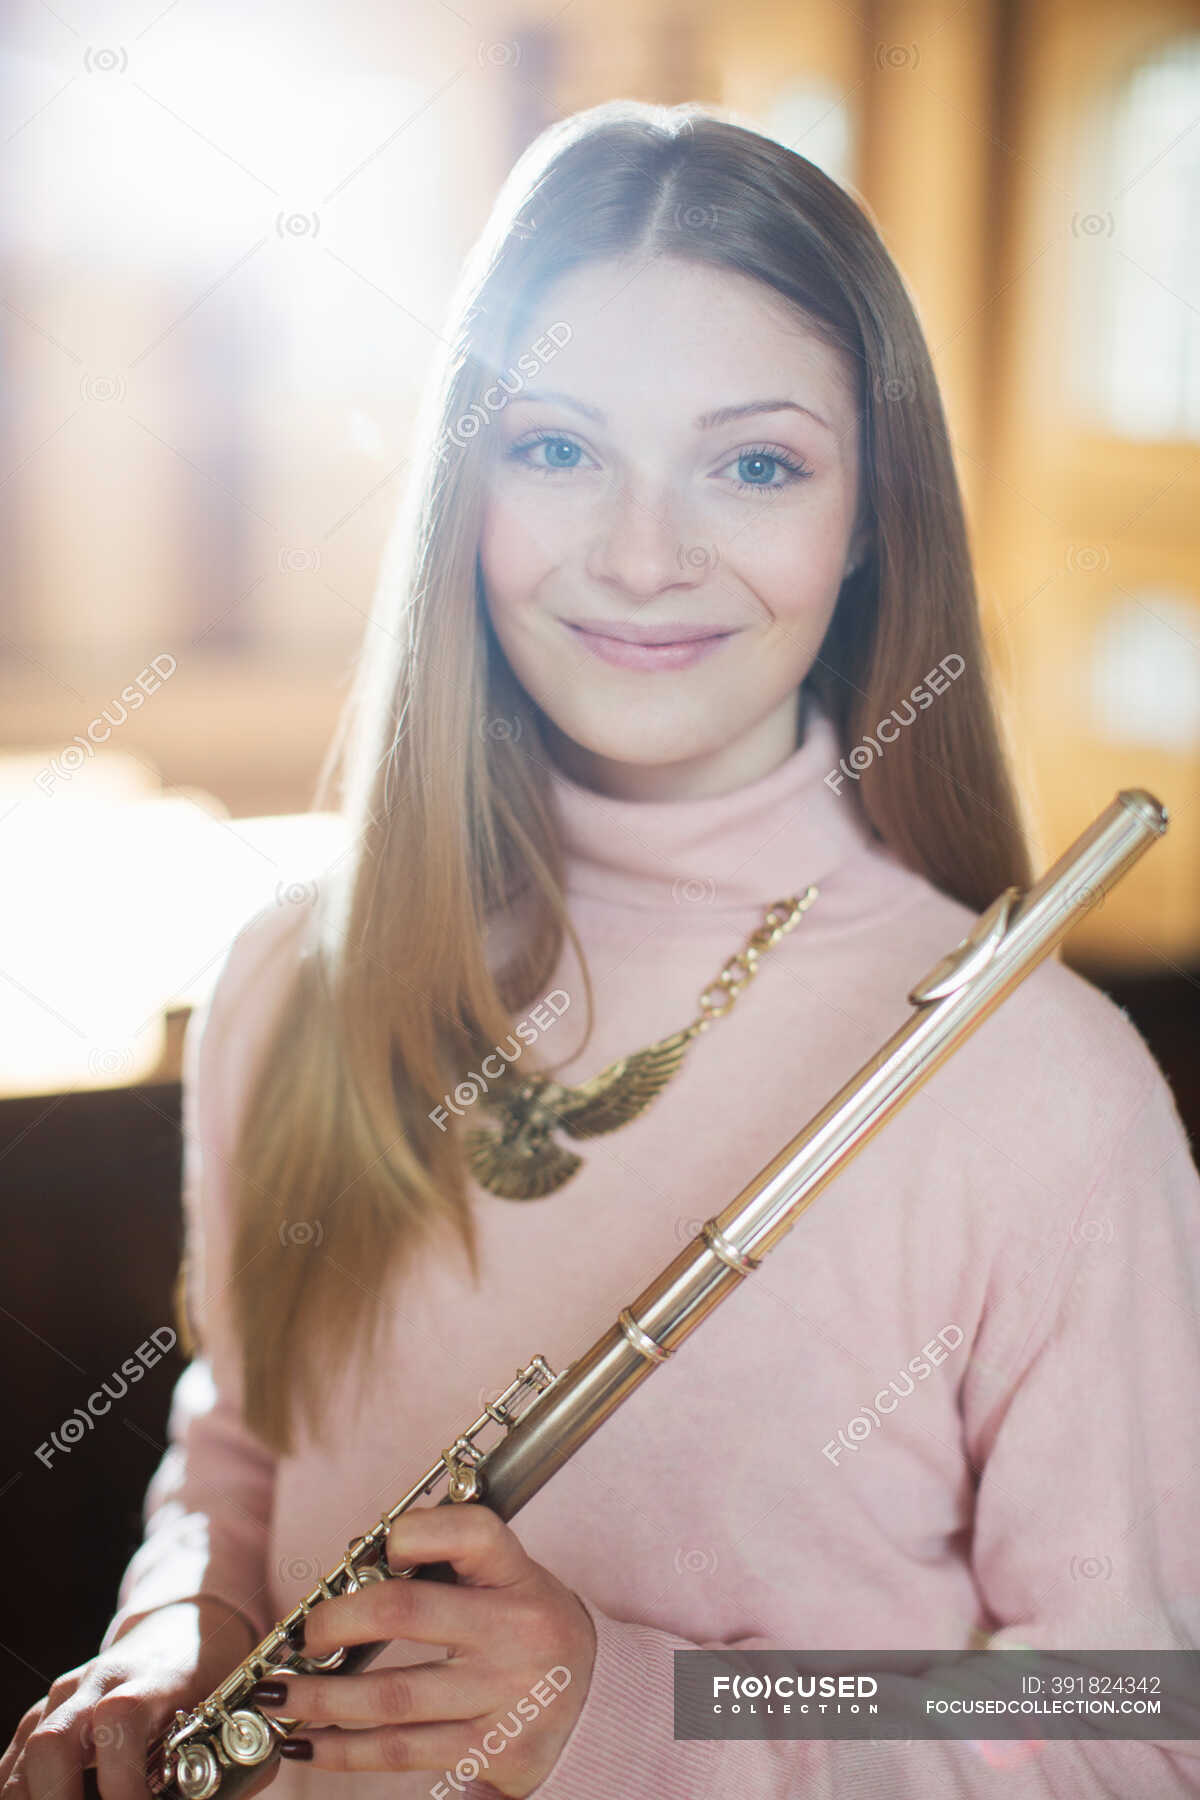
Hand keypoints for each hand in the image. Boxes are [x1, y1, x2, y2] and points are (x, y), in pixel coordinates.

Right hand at [0, 1600, 269, 1799]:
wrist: (182, 1622)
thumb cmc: (212, 1671)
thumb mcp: (232, 1705)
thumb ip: (228, 1763)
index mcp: (151, 1677)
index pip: (121, 1720)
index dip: (124, 1781)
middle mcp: (98, 1683)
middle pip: (52, 1741)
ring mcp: (65, 1697)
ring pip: (25, 1753)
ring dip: (35, 1798)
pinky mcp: (45, 1714)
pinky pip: (14, 1760)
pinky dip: (21, 1792)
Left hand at [249, 1501, 595, 1798]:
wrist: (600, 1707)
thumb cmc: (535, 1629)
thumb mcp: (514, 1581)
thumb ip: (452, 1564)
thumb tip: (359, 1565)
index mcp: (520, 1577)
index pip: (469, 1532)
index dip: (413, 1532)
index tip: (371, 1548)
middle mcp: (516, 1633)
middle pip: (408, 1612)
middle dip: (339, 1621)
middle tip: (305, 1633)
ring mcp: (504, 1696)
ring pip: (393, 1697)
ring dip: (322, 1697)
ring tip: (281, 1693)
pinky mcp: (491, 1751)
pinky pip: (403, 1752)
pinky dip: (345, 1750)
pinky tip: (309, 1744)